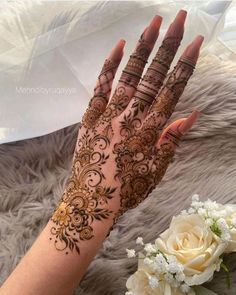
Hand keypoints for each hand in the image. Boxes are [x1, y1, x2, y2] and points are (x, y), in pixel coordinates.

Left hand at [50, 10, 203, 254]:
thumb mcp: (157, 170)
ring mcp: (108, 115)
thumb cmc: (127, 190)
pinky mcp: (90, 117)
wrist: (92, 201)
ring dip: (142, 48)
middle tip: (180, 19)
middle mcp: (131, 117)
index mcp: (150, 131)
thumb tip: (191, 115)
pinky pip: (100, 87)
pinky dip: (109, 66)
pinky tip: (119, 46)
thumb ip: (172, 140)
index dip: (185, 66)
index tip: (196, 43)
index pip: (172, 91)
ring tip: (153, 23)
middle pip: (153, 77)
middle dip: (168, 46)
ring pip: (129, 76)